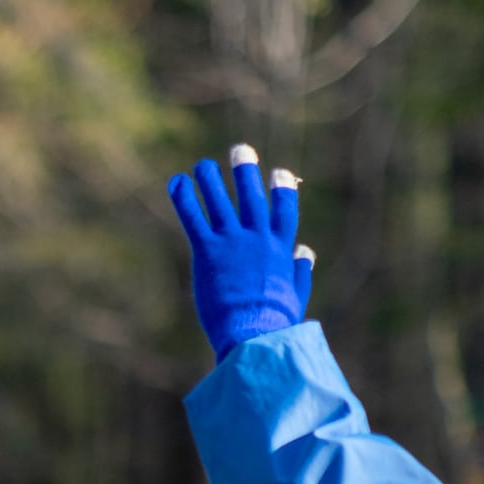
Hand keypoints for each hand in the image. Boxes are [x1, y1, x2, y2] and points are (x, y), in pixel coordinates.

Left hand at [167, 144, 315, 357]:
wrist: (254, 333)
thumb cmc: (275, 323)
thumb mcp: (295, 294)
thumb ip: (300, 270)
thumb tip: (306, 251)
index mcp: (280, 248)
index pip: (283, 209)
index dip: (281, 188)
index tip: (279, 171)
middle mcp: (257, 238)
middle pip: (251, 195)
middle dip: (246, 170)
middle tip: (239, 149)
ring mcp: (232, 242)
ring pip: (220, 201)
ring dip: (210, 179)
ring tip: (203, 165)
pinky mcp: (208, 251)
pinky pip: (193, 217)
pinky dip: (184, 198)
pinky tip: (177, 182)